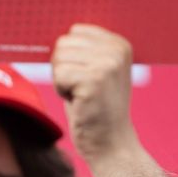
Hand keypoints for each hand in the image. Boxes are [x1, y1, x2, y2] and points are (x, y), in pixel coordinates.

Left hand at [51, 24, 136, 160]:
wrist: (111, 144)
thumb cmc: (96, 110)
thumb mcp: (96, 72)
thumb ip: (84, 51)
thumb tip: (60, 39)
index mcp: (119, 44)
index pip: (73, 33)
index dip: (69, 59)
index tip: (85, 79)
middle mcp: (116, 49)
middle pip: (63, 45)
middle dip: (64, 69)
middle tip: (82, 90)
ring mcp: (107, 64)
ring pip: (59, 59)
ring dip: (62, 81)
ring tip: (82, 96)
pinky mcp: (94, 80)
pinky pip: (58, 76)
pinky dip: (62, 91)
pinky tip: (79, 102)